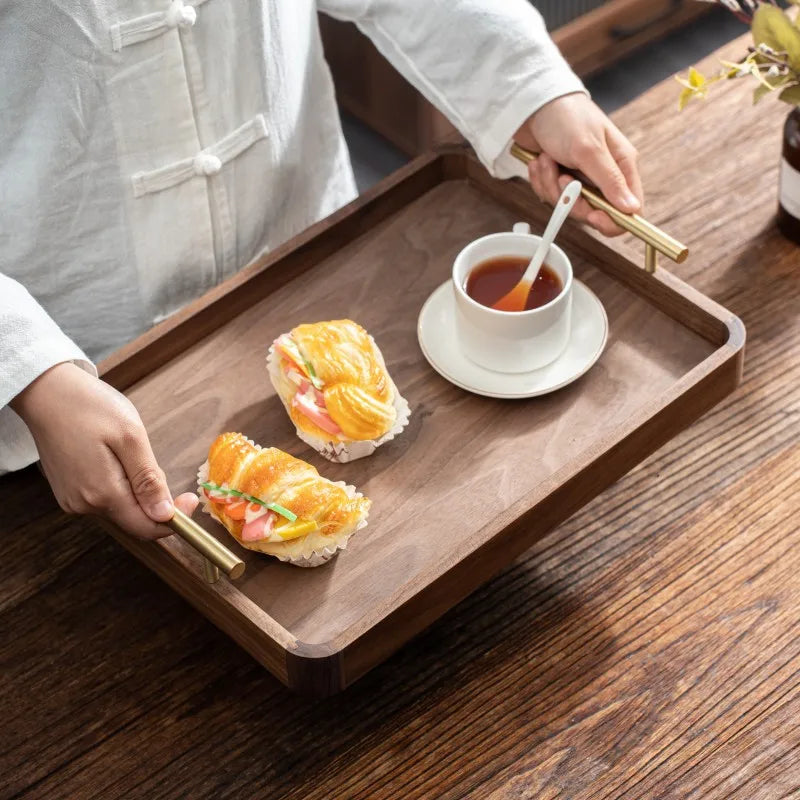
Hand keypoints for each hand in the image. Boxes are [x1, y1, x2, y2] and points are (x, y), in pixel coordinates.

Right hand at [10, 362, 197, 538]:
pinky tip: (117, 457)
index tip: (191, 497)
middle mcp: (84, 505)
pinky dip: (121, 485)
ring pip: (120, 508)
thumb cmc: (89, 407)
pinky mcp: (68, 490)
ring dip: (138, 491)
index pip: (147, 528)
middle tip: (155, 459)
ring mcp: (73, 499)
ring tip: (131, 453)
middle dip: (156, 500)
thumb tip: (164, 514)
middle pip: (135, 519)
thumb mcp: (130, 437)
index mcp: (102, 494)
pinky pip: (104, 498)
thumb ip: (148, 479)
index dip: (175, 518)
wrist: (46, 392)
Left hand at [515, 93, 642, 235]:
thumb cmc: (566, 117)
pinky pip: (550, 198)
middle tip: (562, 178)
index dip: (613, 220)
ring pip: (568, 207)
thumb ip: (610, 181)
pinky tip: (539, 161)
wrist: (532, 106)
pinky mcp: (559, 180)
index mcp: (621, 165)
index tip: (594, 216)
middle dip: (572, 200)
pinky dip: (541, 181)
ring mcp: (580, 180)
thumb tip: (632, 209)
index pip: (629, 209)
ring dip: (552, 186)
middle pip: (593, 213)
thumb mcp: (589, 150)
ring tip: (548, 160)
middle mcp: (603, 176)